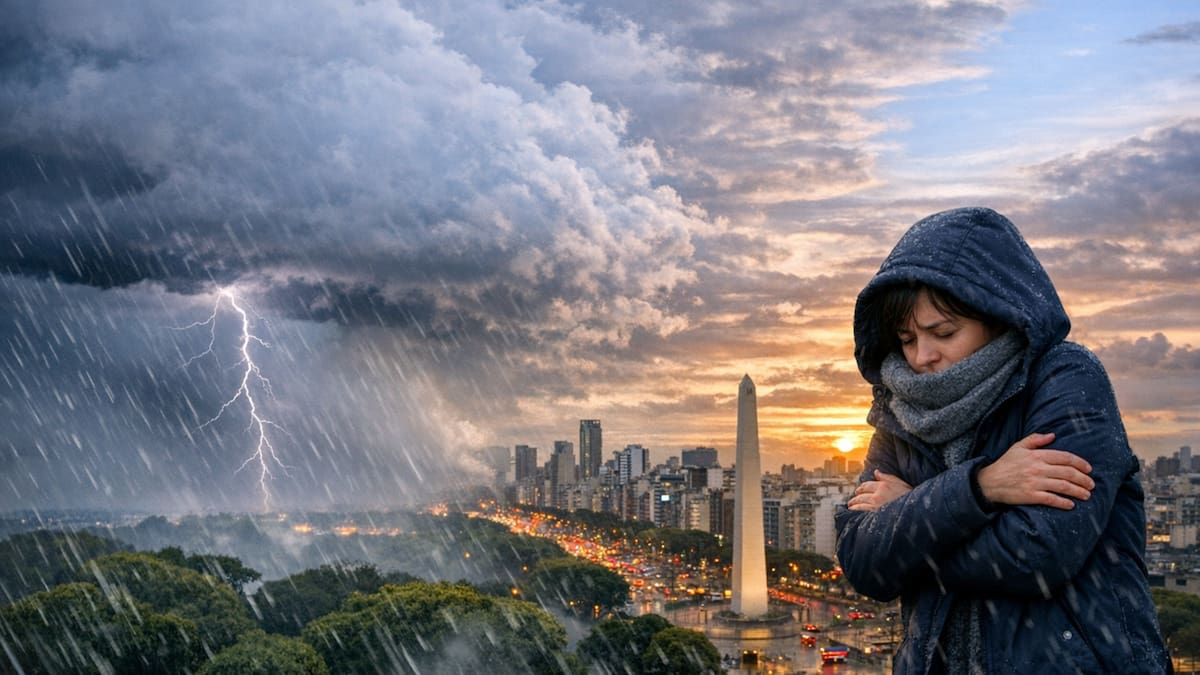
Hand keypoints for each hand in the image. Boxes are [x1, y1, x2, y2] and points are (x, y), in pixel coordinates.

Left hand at [848, 470, 912, 511]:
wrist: (915, 508)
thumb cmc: (910, 495)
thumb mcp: (899, 483)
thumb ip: (886, 477)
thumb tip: (876, 472)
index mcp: (883, 485)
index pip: (867, 485)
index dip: (861, 487)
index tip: (858, 490)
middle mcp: (878, 494)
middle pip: (862, 494)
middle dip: (856, 496)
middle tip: (852, 499)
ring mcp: (876, 504)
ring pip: (861, 502)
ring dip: (854, 503)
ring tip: (850, 505)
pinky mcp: (876, 513)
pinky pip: (863, 510)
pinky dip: (857, 510)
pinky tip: (853, 510)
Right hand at [977, 432, 1093, 509]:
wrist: (989, 482)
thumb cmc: (1005, 464)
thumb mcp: (1018, 447)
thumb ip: (1035, 439)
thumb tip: (1053, 435)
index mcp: (1037, 455)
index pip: (1064, 457)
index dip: (1080, 463)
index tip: (1088, 469)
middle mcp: (1038, 468)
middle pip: (1067, 473)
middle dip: (1083, 479)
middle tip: (1091, 484)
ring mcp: (1034, 483)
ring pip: (1063, 486)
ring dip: (1078, 491)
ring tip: (1087, 495)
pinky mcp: (1030, 496)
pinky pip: (1051, 499)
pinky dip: (1063, 503)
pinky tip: (1071, 505)